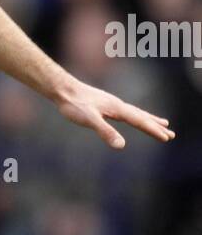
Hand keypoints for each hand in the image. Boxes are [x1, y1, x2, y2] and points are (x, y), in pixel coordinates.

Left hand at [56, 81, 174, 148]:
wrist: (63, 89)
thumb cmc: (74, 105)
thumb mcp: (89, 120)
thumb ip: (105, 132)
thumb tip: (121, 145)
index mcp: (117, 109)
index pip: (140, 121)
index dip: (153, 130)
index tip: (167, 138)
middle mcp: (118, 105)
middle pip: (142, 117)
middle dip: (156, 126)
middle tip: (172, 135)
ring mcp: (112, 104)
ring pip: (136, 113)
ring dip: (149, 119)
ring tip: (162, 123)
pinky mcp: (105, 104)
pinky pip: (126, 111)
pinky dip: (135, 115)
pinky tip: (132, 116)